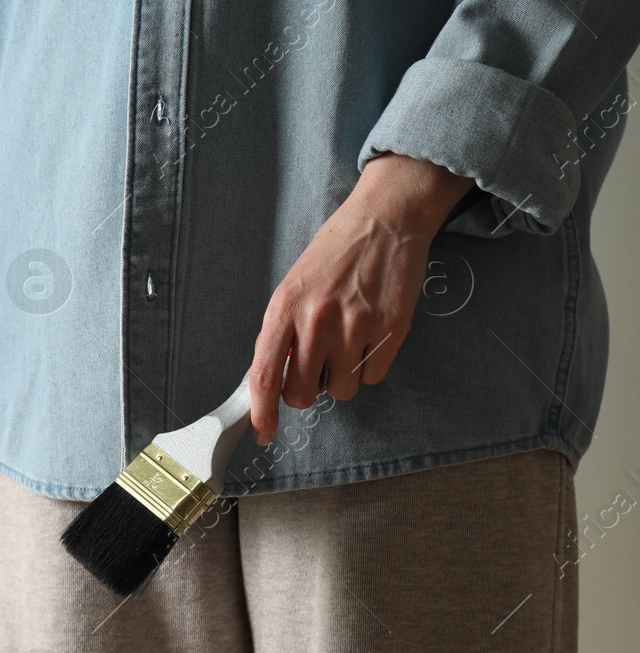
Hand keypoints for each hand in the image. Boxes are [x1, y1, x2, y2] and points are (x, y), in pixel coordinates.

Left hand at [248, 154, 474, 445]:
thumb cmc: (334, 253)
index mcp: (284, 308)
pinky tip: (370, 334)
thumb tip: (268, 379)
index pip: (265, 375)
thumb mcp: (293, 286)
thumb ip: (281, 331)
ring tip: (347, 341)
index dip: (262, 412)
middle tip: (315, 368)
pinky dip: (369, 366)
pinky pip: (373, 377)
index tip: (263, 432)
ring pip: (341, 390)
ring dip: (341, 377)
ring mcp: (356, 326)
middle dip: (306, 391)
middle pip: (303, 393)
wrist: (385, 220)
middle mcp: (317, 320)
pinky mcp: (391, 330)